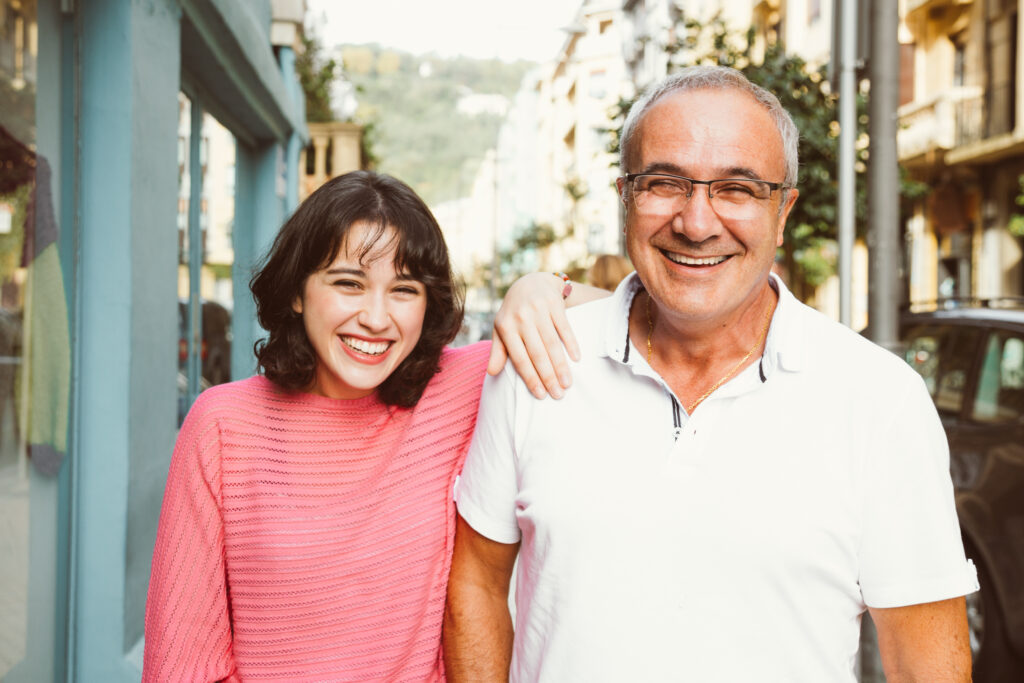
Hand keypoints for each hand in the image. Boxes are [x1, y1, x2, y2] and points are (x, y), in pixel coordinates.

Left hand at [488, 272, 580, 398]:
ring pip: (552, 343)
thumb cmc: (514, 313)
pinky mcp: (554, 303)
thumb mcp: (502, 329)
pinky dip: (571, 344)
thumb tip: (491, 372)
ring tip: (567, 383)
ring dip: (561, 366)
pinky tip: (576, 359)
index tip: (540, 395)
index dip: (530, 378)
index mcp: (506, 327)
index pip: (519, 358)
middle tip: (558, 395)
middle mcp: (521, 318)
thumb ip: (498, 351)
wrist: (530, 283)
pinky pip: (564, 328)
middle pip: (537, 354)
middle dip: (548, 377)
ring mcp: (538, 309)